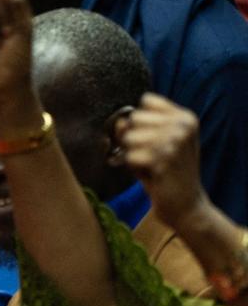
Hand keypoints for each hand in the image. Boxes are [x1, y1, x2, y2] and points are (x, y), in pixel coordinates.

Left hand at [118, 94, 209, 235]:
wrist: (185, 204)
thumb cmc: (166, 172)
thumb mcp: (152, 145)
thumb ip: (134, 129)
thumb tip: (119, 122)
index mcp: (185, 117)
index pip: (146, 101)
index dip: (139, 120)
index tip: (150, 137)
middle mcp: (183, 124)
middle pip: (134, 118)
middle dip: (134, 139)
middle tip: (151, 156)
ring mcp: (176, 140)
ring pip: (130, 137)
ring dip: (133, 154)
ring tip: (151, 165)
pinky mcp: (165, 158)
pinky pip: (131, 156)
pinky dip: (134, 167)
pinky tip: (151, 175)